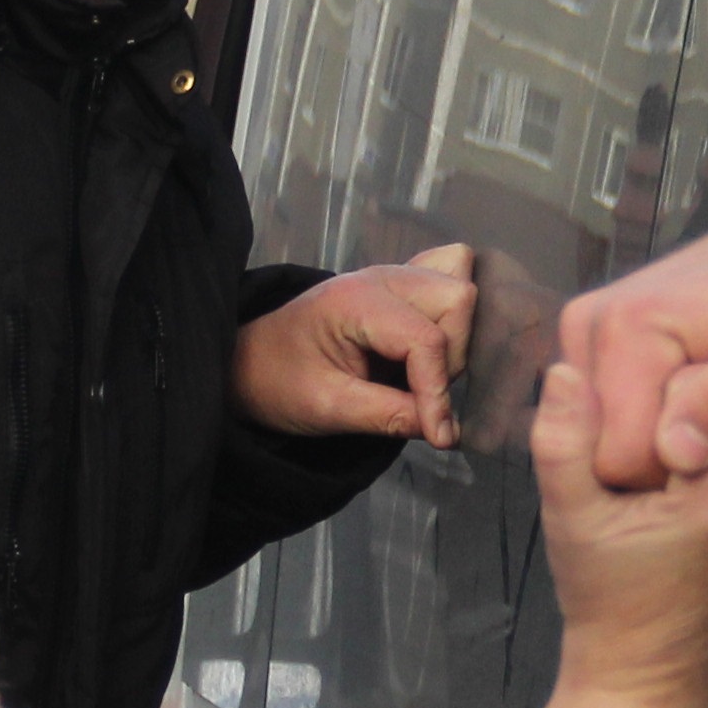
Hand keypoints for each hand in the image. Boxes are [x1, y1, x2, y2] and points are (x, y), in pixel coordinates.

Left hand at [229, 244, 476, 446]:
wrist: (249, 364)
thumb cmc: (278, 383)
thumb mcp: (328, 408)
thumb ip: (388, 416)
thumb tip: (446, 431)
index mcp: (355, 300)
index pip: (426, 339)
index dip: (438, 391)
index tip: (438, 436)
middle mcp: (381, 277)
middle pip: (456, 299)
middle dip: (453, 356)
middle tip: (422, 395)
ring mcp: (392, 275)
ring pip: (458, 287)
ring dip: (456, 336)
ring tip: (425, 373)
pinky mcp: (399, 285)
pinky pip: (447, 272)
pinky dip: (453, 308)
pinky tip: (437, 340)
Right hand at [529, 361, 707, 704]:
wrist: (654, 683)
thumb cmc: (607, 605)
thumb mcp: (570, 520)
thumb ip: (563, 442)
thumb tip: (564, 368)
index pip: (703, 384)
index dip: (659, 373)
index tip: (622, 387)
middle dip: (686, 394)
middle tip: (635, 398)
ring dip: (707, 420)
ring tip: (656, 432)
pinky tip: (681, 470)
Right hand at [556, 198, 707, 487]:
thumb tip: (676, 453)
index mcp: (622, 330)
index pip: (621, 459)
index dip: (678, 471)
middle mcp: (586, 329)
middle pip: (608, 452)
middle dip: (666, 456)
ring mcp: (583, 338)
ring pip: (606, 442)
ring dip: (658, 442)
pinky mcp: (591, 349)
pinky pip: (609, 423)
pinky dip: (648, 426)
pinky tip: (687, 403)